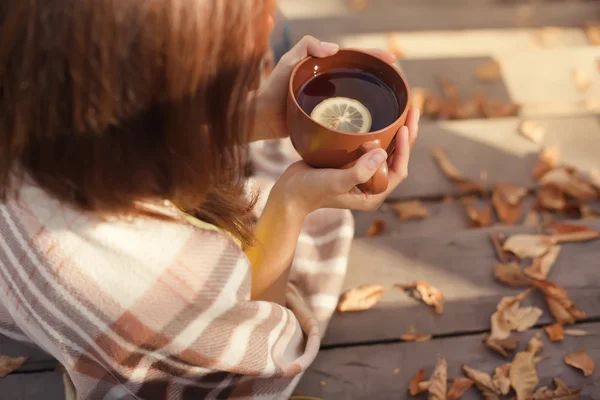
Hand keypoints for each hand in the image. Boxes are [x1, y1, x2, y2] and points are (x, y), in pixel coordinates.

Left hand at [251, 36, 397, 141]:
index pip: (355, 59)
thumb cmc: (273, 89)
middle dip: (380, 77)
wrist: (262, 118)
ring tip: (394, 104)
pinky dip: (362, 120)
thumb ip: (307, 46)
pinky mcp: (327, 121)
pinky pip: (348, 118)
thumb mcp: (289, 62)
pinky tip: (375, 127)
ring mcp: (329, 103)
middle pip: (361, 78)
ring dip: (375, 100)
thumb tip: (334, 47)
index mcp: (325, 67)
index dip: (374, 57)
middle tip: (398, 83)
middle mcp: (330, 84)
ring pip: (357, 98)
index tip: (391, 59)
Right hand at [271, 108, 419, 214]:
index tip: (404, 127)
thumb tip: (383, 153)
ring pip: (385, 151)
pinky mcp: (351, 164)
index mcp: (374, 193)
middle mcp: (371, 185)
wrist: (288, 193)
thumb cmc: (310, 190)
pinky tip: (378, 117)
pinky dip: (377, 132)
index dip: (405, 149)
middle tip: (413, 111)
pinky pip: (370, 147)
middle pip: (396, 158)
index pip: (398, 169)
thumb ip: (358, 172)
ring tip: (403, 110)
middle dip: (406, 136)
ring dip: (395, 132)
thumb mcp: (335, 182)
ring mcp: (362, 175)